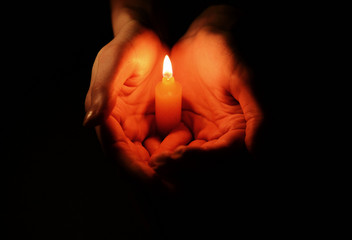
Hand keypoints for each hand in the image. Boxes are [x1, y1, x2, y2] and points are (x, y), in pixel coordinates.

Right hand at [84, 21, 190, 184]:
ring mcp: (142, 126)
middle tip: (177, 189)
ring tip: (189, 175)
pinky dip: (180, 150)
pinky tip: (194, 154)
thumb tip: (89, 122)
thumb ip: (102, 90)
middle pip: (138, 161)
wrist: (147, 37)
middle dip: (157, 176)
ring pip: (155, 156)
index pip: (118, 152)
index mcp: (108, 118)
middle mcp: (124, 127)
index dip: (135, 170)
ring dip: (171, 168)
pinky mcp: (159, 121)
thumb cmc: (127, 46)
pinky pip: (169, 142)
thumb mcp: (113, 62)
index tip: (155, 183)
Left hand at [149, 6, 262, 183]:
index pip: (220, 155)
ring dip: (167, 162)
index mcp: (237, 130)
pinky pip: (168, 143)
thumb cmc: (227, 54)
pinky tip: (147, 148)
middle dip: (179, 166)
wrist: (204, 39)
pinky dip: (159, 148)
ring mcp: (199, 132)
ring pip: (183, 157)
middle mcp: (218, 136)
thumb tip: (259, 151)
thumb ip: (257, 115)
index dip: (200, 160)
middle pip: (199, 162)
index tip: (177, 156)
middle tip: (157, 163)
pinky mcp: (181, 125)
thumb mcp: (243, 79)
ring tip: (151, 159)